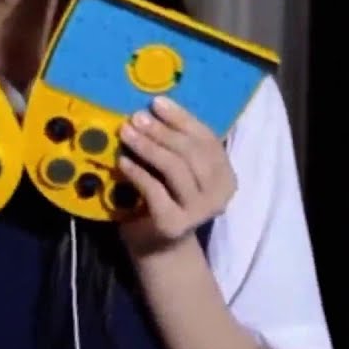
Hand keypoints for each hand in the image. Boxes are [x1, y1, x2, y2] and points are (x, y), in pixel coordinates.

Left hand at [116, 96, 236, 258]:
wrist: (158, 246)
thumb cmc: (166, 198)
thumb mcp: (177, 170)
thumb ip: (176, 146)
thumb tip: (153, 109)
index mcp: (225, 176)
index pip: (207, 140)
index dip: (182, 118)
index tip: (156, 102)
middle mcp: (220, 194)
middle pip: (191, 153)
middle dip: (162, 131)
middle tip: (136, 117)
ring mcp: (199, 211)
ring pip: (175, 169)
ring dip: (149, 147)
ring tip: (126, 133)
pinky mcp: (174, 224)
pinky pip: (155, 191)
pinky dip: (138, 172)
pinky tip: (123, 161)